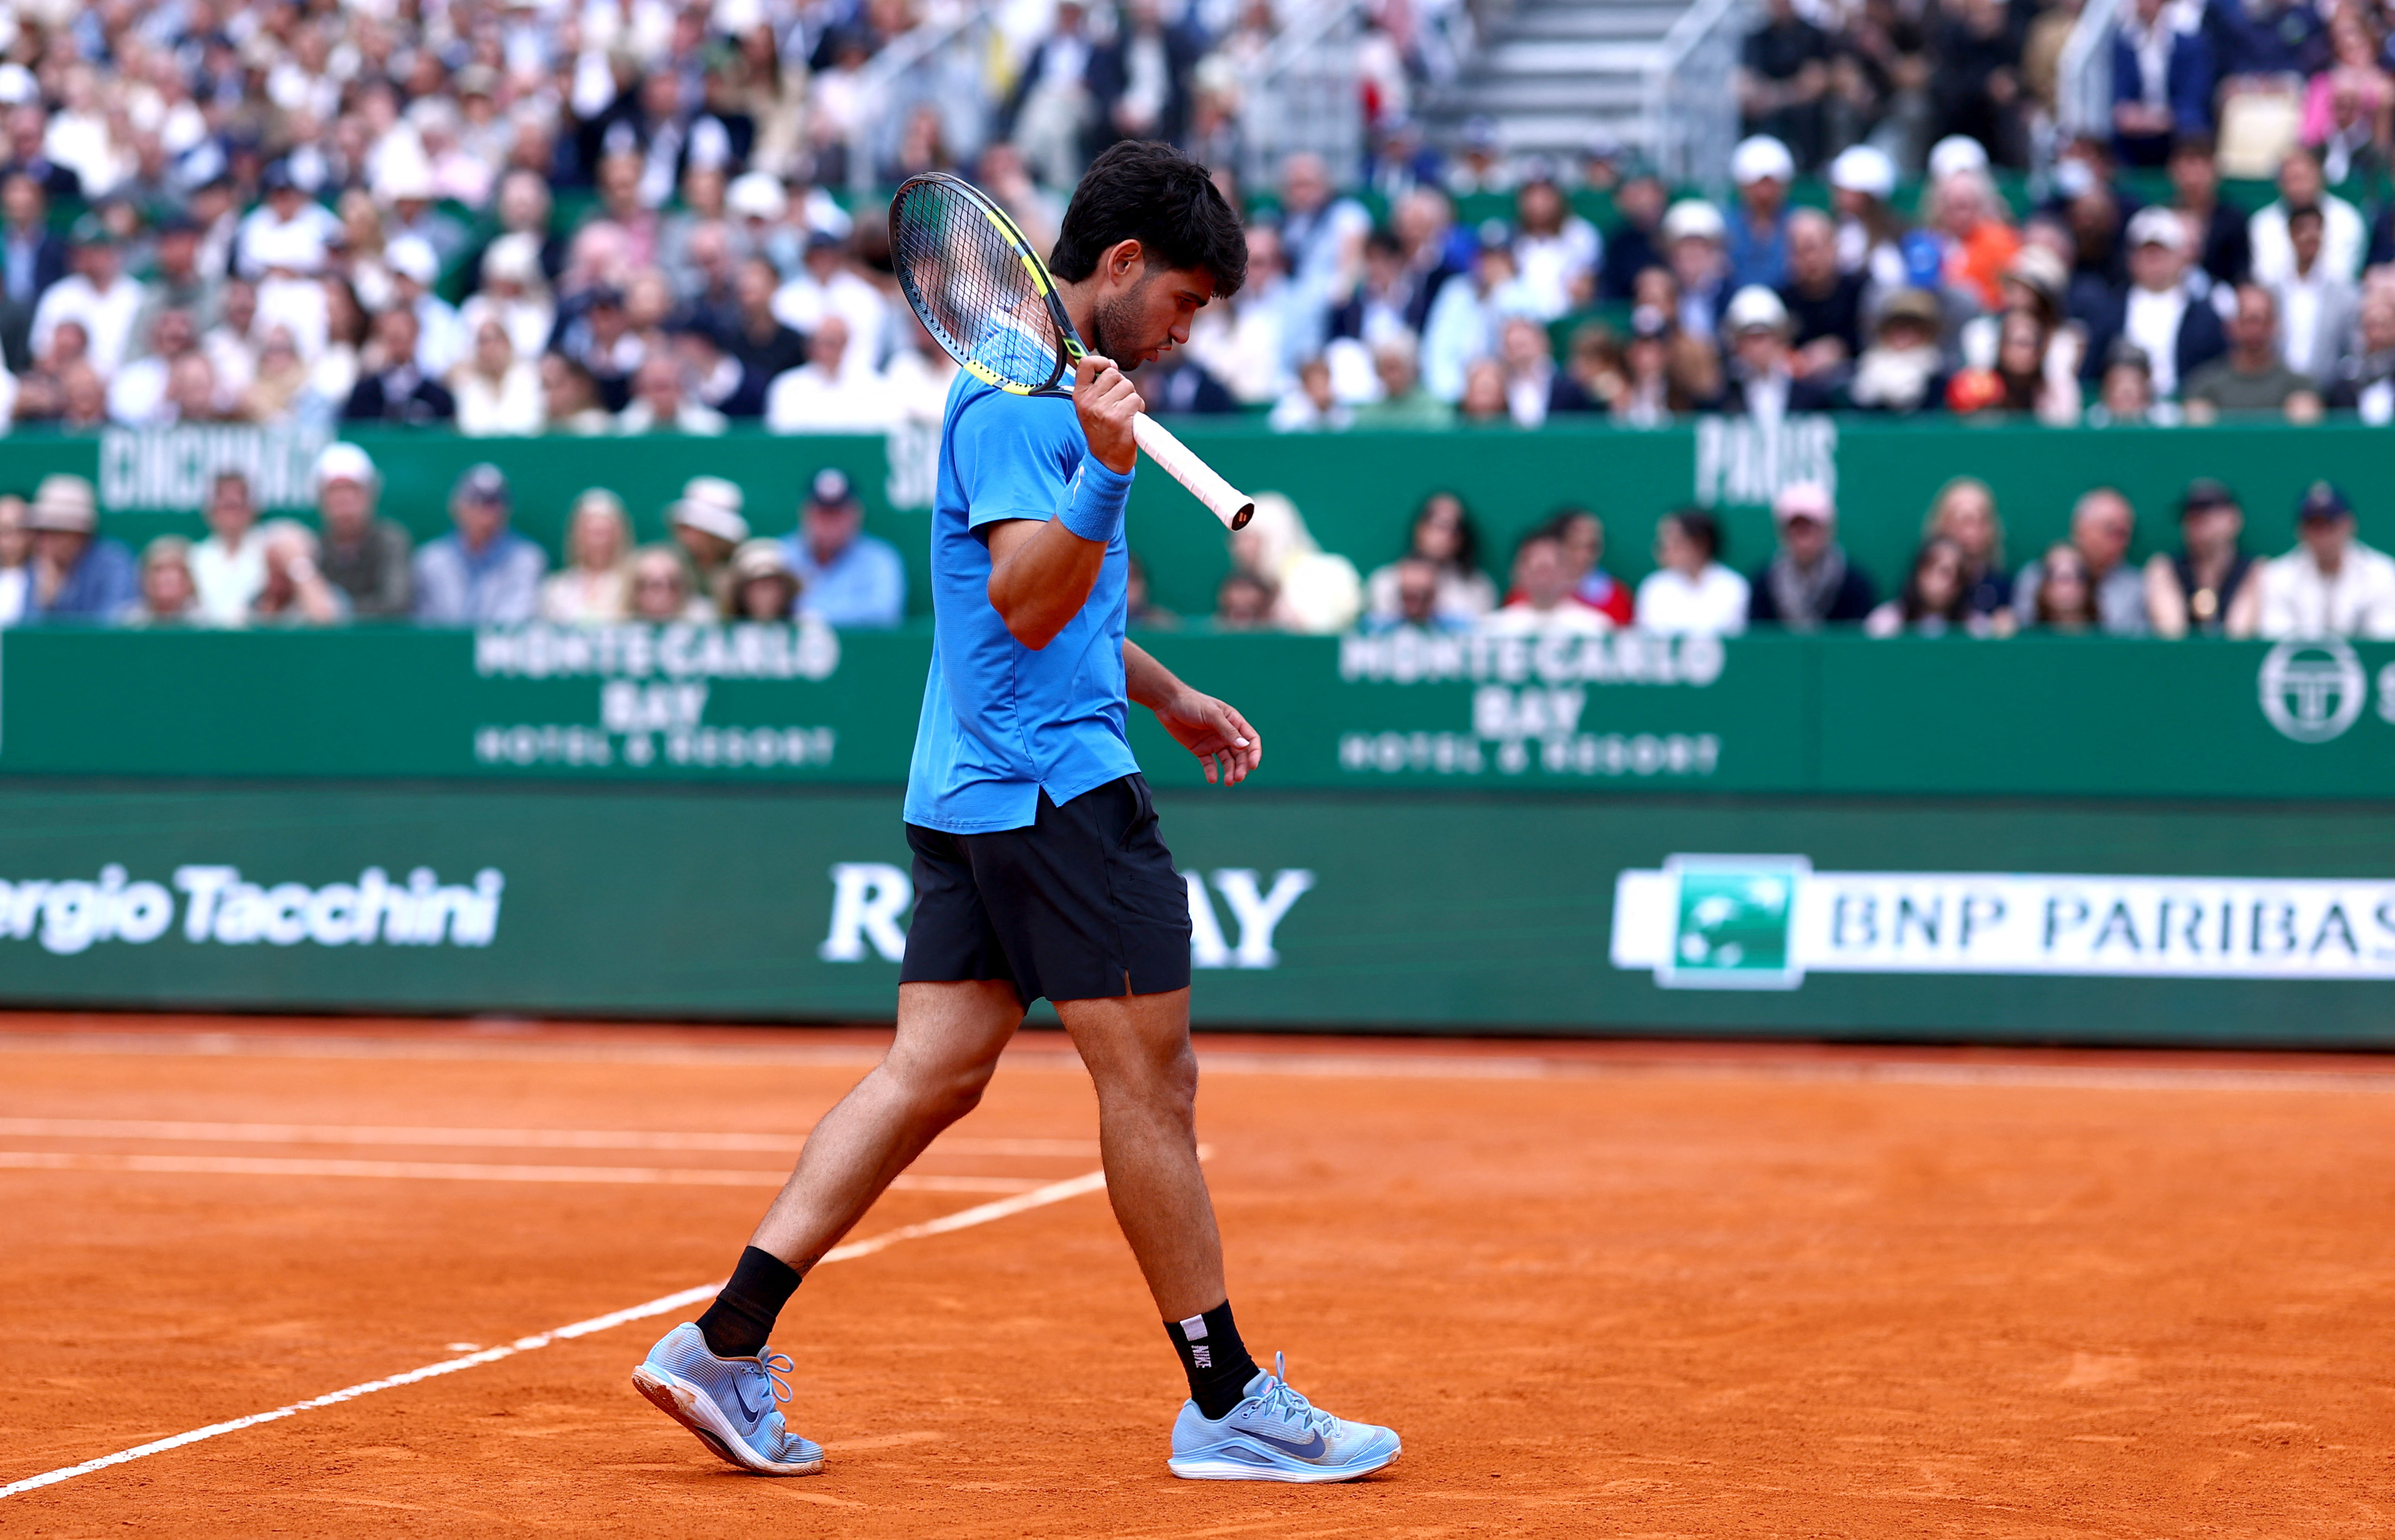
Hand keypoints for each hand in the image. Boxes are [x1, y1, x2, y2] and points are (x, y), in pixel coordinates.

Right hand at [1073, 352, 1141, 475]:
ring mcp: (1104, 410)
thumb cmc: (1102, 430)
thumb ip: (1097, 386)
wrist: (1107, 460)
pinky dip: (1139, 408)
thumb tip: (1112, 365)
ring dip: (1131, 397)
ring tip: (1125, 412)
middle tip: (1118, 401)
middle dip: (1121, 384)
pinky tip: (1131, 419)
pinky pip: (1136, 399)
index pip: (1086, 364)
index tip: (1109, 368)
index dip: (1101, 361)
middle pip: (1113, 374)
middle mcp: (1089, 402)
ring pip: (1128, 386)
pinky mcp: (1119, 418)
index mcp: (1079, 396)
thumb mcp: (1090, 407)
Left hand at [1153, 686, 1260, 785]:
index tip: (1253, 766)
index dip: (1254, 753)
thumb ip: (1228, 730)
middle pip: (1240, 754)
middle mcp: (1226, 734)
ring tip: (1227, 782)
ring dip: (1229, 772)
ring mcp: (1214, 742)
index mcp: (1234, 721)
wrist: (1168, 704)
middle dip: (1241, 767)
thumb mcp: (1212, 715)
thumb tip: (1245, 746)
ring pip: (1227, 761)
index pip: (1251, 739)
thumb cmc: (1192, 703)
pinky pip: (1209, 764)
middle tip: (1238, 778)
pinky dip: (1212, 772)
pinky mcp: (1201, 749)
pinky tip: (1212, 779)